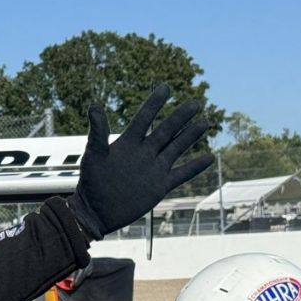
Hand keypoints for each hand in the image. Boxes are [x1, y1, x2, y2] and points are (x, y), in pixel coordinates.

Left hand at [69, 84, 214, 239]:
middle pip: (166, 130)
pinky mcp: (160, 186)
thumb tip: (95, 106)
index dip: (154, 104)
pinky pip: (181, 174)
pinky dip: (195, 167)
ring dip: (190, 135)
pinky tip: (209, 157)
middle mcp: (144, 153)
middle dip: (180, 117)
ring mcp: (153, 169)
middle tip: (194, 102)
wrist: (96, 212)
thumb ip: (97, 132)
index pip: (144, 118)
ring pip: (176, 148)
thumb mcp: (93, 155)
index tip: (165, 87)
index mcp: (128, 143)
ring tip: (205, 121)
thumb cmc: (91, 183)